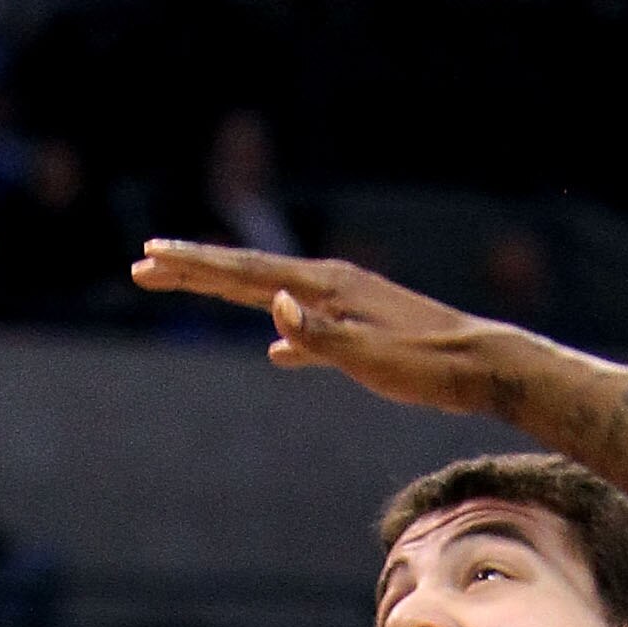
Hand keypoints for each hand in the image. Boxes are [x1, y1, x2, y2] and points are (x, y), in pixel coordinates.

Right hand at [126, 242, 499, 406]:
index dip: (195, 268)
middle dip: (195, 271)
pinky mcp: (363, 329)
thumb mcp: (371, 356)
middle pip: (250, 274)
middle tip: (144, 264)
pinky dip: (285, 336)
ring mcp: (346, 304)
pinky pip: (309, 328)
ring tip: (193, 290)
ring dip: (230, 295)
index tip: (150, 259)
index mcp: (325, 287)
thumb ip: (319, 334)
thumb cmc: (429, 366)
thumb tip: (272, 308)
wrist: (483, 366)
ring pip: (274, 294)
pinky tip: (277, 352)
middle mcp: (330, 284)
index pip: (246, 273)